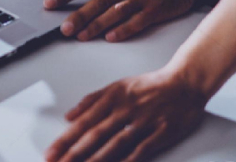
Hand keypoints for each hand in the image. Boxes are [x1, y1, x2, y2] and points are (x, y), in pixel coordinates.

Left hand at [43, 0, 202, 41]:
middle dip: (80, 15)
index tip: (50, 2)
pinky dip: (123, 30)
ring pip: (115, 13)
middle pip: (99, 1)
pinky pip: (137, 22)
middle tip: (64, 28)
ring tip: (82, 36)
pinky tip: (111, 38)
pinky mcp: (156, 10)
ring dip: (97, 26)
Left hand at [45, 68, 205, 161]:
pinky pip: (142, 148)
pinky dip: (129, 159)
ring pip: (115, 143)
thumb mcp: (118, 85)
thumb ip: (92, 100)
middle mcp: (126, 108)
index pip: (84, 121)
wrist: (185, 82)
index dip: (66, 139)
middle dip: (74, 152)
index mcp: (113, 97)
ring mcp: (144, 121)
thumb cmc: (150, 85)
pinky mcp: (162, 131)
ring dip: (96, 159)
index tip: (50, 152)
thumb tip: (69, 115)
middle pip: (95, 134)